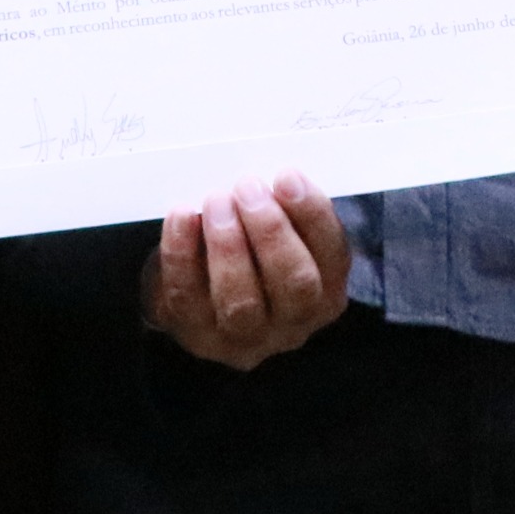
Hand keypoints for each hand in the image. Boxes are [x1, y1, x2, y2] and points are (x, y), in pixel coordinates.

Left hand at [143, 174, 350, 369]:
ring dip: (229, 244)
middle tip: (248, 188)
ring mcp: (246, 336)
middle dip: (271, 230)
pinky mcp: (198, 334)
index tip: (287, 177)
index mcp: (326, 290)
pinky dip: (182, 253)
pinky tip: (181, 216)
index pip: (333, 255)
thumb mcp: (279, 231)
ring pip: (241, 300)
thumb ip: (282, 209)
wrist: (201, 300)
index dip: (312, 214)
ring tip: (216, 201)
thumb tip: (268, 177)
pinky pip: (188, 296)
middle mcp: (293, 320)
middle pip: (295, 283)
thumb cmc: (250, 251)